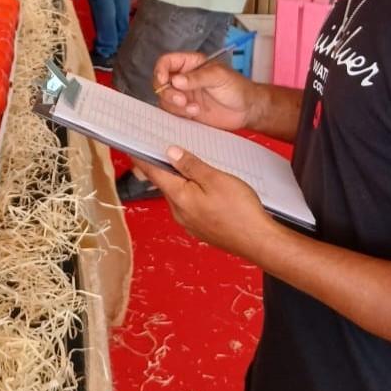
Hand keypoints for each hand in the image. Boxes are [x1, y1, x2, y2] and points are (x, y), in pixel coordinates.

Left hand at [136, 147, 275, 257]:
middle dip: (167, 167)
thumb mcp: (215, 179)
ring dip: (183, 181)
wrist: (259, 242)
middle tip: (170, 149)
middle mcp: (179, 212)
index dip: (142, 158)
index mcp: (179, 197)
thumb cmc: (240, 212)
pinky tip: (209, 189)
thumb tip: (171, 153)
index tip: (132, 148)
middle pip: (166, 183)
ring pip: (180, 195)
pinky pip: (191, 206)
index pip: (153, 173)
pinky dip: (194, 194)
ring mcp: (190, 223)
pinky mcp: (201, 228)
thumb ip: (191, 165)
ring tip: (197, 167)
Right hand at [154, 52, 257, 130]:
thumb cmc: (237, 87)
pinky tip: (195, 112)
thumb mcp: (219, 76)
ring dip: (174, 105)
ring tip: (193, 108)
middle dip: (167, 92)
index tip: (163, 80)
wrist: (247, 110)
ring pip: (165, 99)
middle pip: (161, 82)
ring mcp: (184, 95)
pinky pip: (173, 112)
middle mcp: (184, 79)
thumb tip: (176, 80)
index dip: (160, 70)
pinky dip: (179, 114)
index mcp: (190, 64)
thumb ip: (197, 77)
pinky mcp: (187, 111)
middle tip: (181, 99)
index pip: (167, 62)